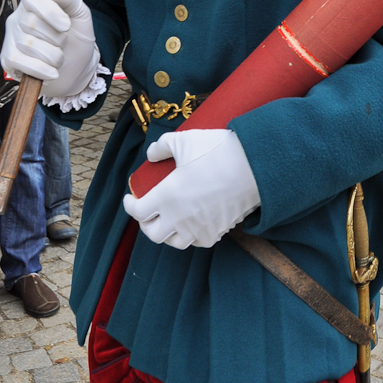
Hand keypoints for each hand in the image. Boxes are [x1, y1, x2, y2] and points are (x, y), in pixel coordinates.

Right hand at [1, 0, 99, 96]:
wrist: (76, 68)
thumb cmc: (76, 37)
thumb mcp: (80, 14)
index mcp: (34, 2)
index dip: (50, 12)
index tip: (67, 26)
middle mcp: (18, 18)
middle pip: (31, 23)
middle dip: (56, 37)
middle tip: (64, 43)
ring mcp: (11, 38)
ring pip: (27, 44)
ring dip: (52, 55)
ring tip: (59, 58)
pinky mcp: (7, 59)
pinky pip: (19, 61)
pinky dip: (41, 69)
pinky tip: (52, 72)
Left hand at [122, 129, 260, 249]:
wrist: (254, 165)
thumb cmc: (217, 150)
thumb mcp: (184, 140)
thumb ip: (162, 146)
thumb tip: (151, 155)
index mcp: (166, 196)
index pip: (137, 212)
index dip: (129, 205)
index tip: (130, 198)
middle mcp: (179, 217)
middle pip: (152, 233)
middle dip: (146, 224)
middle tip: (147, 213)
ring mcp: (199, 227)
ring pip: (175, 242)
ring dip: (167, 233)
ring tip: (169, 222)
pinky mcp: (217, 231)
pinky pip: (198, 242)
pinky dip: (191, 236)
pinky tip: (192, 225)